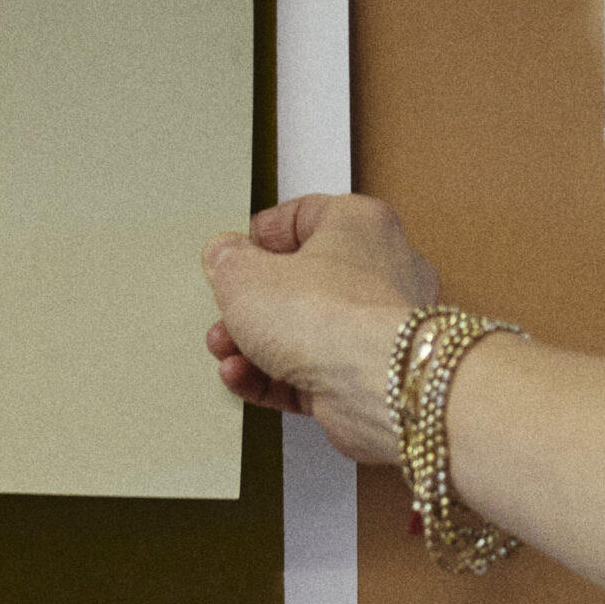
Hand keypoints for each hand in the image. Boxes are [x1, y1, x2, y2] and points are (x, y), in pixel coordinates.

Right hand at [201, 194, 438, 463]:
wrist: (374, 387)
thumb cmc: (333, 318)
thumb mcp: (246, 276)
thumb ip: (228, 261)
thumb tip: (223, 256)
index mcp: (360, 224)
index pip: (305, 216)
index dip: (261, 237)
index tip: (234, 254)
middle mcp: (381, 271)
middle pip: (302, 282)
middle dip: (251, 305)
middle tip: (225, 314)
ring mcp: (378, 328)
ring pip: (305, 332)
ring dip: (255, 345)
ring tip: (225, 351)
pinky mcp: (370, 376)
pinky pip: (314, 371)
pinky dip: (275, 376)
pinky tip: (244, 378)